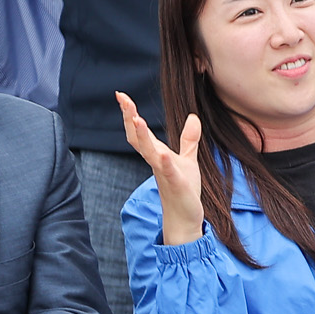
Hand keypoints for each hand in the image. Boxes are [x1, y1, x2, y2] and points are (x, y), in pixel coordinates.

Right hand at [115, 90, 206, 245]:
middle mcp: (156, 161)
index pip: (140, 131)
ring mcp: (164, 173)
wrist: (184, 217)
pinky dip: (165, 162)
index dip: (130, 113)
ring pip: (149, 152)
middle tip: (121, 98)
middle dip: (130, 117)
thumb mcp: (188, 159)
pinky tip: (163, 154)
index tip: (121, 95)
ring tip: (136, 118)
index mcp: (157, 154)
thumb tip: (193, 116)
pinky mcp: (176, 184)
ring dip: (142, 136)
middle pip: (138, 137)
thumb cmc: (183, 188)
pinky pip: (168, 172)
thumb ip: (188, 139)